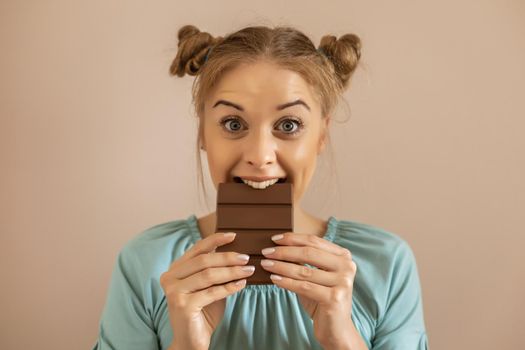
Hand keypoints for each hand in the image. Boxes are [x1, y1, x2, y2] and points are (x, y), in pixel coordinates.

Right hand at [160, 232, 254, 349]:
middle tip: (246, 258)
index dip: (215, 240)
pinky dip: (229, 287)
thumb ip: (216, 270)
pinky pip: (211, 292)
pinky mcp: (182, 305)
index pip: (197, 249)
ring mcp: (174, 292)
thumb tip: (237, 253)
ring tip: (248, 270)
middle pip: (204, 261)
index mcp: (175, 269)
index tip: (233, 235)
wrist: (191, 341)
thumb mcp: (209, 286)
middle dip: (228, 258)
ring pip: (208, 275)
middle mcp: (170, 278)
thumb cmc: (203, 312)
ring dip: (231, 271)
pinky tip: (241, 284)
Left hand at [260, 232, 358, 348]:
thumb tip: (278, 247)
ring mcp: (343, 282)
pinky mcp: (335, 298)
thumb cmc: (323, 300)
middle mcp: (346, 266)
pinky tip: (274, 279)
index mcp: (343, 256)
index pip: (314, 241)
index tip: (274, 239)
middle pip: (309, 253)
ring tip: (266, 264)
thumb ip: (304, 261)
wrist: (336, 329)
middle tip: (266, 252)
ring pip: (304, 271)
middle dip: (284, 251)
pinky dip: (286, 282)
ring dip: (281, 266)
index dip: (293, 238)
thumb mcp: (315, 276)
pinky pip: (304, 287)